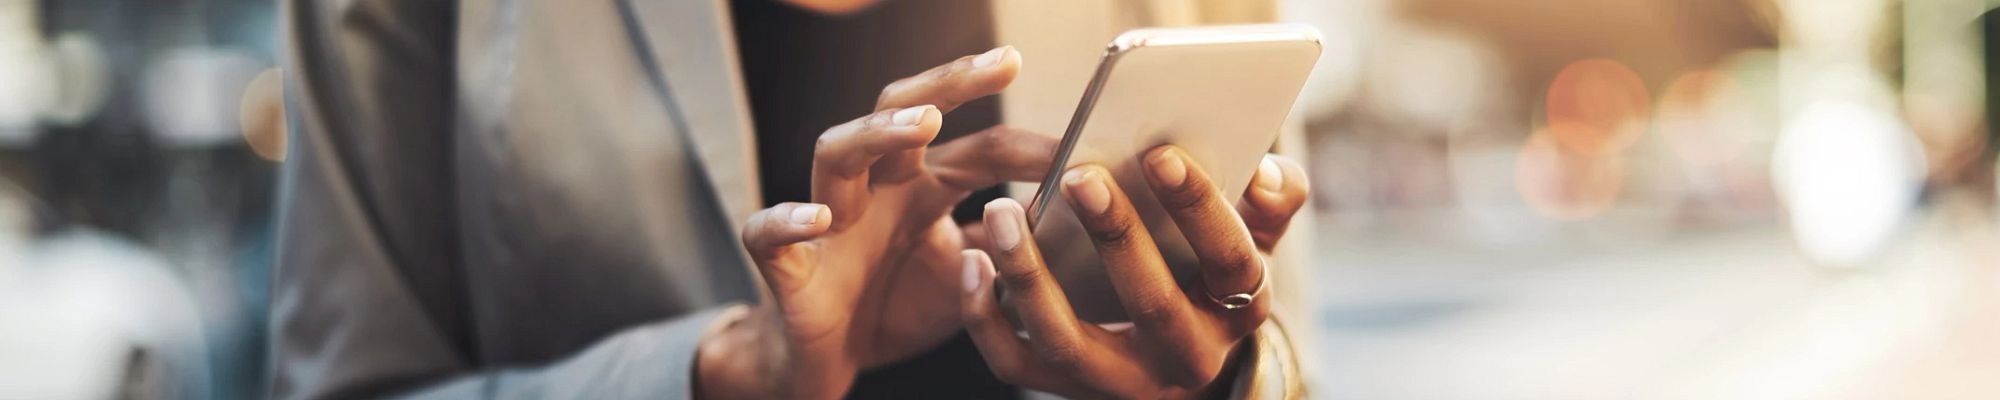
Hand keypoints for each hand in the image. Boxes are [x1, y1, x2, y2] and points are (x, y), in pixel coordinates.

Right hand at [697, 46, 1057, 398]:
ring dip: (878, 132)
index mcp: (920, 187)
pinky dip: (789, 220)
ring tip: (924, 122)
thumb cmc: (895, 308)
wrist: (828, 363)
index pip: (978, 148)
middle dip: (950, 83)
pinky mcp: (787, 267)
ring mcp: (827, 221)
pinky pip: (769, 233)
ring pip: (836, 151)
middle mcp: (874, 189)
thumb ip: (1009, 249)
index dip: (1029, 145)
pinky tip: (819, 218)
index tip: (1083, 143)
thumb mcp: (970, 280)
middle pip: (901, 110)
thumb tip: (1072, 225)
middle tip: (1005, 62)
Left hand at [960, 146, 1308, 398]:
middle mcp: (1185, 356)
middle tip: (1080, 174)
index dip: (1201, 208)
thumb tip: (1269, 171)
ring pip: (1068, 341)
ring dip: (1030, 275)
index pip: (1230, 261)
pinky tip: (972, 260)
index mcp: (1238, 309)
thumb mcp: (1252, 241)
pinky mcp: (1065, 389)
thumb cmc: (1207, 273)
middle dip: (1116, 236)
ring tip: (1002, 210)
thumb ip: (1271, 202)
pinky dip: (985, 316)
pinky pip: (1015, 363)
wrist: (1178, 361)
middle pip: (1151, 303)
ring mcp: (1121, 380)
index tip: (1162, 154)